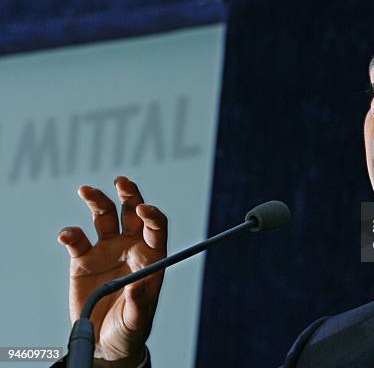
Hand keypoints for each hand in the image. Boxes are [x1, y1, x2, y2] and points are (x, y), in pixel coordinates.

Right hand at [57, 176, 166, 366]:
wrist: (104, 341)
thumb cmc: (130, 329)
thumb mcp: (138, 321)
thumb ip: (139, 304)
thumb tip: (137, 286)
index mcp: (151, 256)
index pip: (156, 227)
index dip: (152, 215)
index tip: (144, 209)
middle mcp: (131, 246)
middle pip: (132, 212)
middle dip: (129, 194)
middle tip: (122, 181)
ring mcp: (106, 250)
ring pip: (104, 217)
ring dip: (97, 200)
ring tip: (86, 190)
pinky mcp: (82, 260)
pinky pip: (77, 241)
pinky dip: (71, 234)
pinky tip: (67, 235)